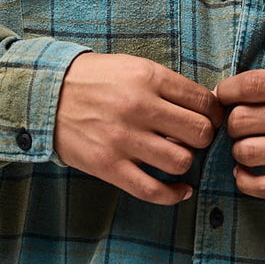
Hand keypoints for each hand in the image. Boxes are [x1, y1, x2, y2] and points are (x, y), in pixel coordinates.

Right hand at [54, 52, 224, 204]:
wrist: (48, 94)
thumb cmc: (99, 79)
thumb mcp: (136, 68)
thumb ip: (170, 86)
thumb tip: (208, 107)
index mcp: (149, 78)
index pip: (204, 101)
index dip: (216, 114)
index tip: (213, 120)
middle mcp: (139, 107)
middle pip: (199, 133)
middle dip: (205, 138)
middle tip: (196, 138)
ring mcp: (123, 139)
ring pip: (181, 162)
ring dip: (187, 162)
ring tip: (179, 156)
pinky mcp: (109, 166)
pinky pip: (152, 190)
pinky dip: (174, 195)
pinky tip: (181, 190)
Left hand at [214, 68, 264, 198]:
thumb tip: (238, 93)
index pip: (252, 84)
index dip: (226, 92)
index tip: (221, 98)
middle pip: (243, 119)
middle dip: (231, 125)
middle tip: (238, 128)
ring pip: (248, 152)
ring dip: (238, 153)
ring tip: (246, 151)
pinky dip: (246, 182)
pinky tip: (247, 176)